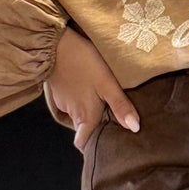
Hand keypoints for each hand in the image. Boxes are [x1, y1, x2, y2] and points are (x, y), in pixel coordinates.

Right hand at [45, 25, 140, 149]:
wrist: (54, 43)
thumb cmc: (83, 62)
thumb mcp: (107, 82)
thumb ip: (120, 105)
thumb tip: (135, 128)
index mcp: (85, 116)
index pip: (83, 143)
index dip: (92, 146)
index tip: (104, 143)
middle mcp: (71, 113)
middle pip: (82, 129)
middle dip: (94, 128)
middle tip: (110, 119)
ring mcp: (61, 102)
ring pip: (75, 115)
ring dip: (86, 112)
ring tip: (101, 101)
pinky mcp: (55, 91)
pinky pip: (68, 103)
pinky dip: (76, 100)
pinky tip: (85, 89)